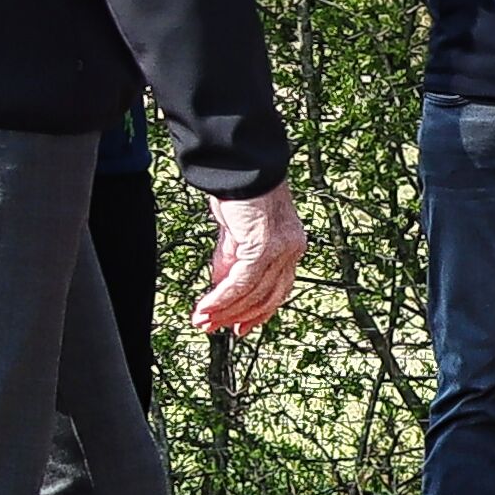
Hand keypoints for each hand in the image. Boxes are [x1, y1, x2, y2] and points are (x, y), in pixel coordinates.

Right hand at [194, 185, 305, 335]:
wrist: (241, 166)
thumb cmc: (240, 191)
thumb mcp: (236, 231)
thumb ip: (232, 259)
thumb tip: (221, 286)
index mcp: (291, 245)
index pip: (278, 289)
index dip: (257, 312)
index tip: (238, 327)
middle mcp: (292, 249)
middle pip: (268, 297)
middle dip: (237, 316)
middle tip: (213, 327)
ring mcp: (282, 250)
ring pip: (253, 294)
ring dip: (224, 310)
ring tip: (202, 320)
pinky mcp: (264, 247)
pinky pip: (241, 283)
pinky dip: (221, 297)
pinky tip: (206, 306)